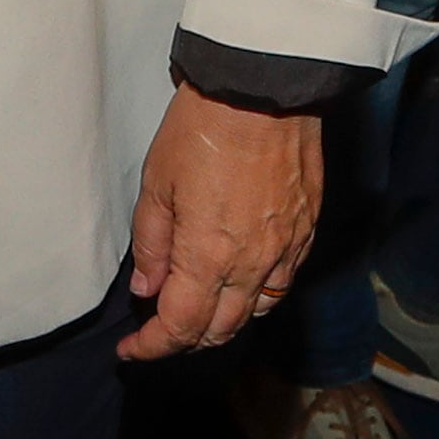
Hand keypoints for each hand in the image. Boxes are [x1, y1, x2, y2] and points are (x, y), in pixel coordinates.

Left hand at [123, 89, 318, 360]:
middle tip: (158, 331)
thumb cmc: (203, 128)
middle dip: (185, 339)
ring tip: (198, 312)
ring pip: (255, 312)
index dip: (152, 346)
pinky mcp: (307, 231)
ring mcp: (286, 250)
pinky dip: (257, 296)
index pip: (179, 327)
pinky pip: (282, 283)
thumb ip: (152, 245)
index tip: (130, 349)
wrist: (262, 89)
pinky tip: (239, 283)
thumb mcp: (156, 184)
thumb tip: (148, 289)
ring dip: (223, 322)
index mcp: (208, 257)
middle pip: (220, 328)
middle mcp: (252, 264)